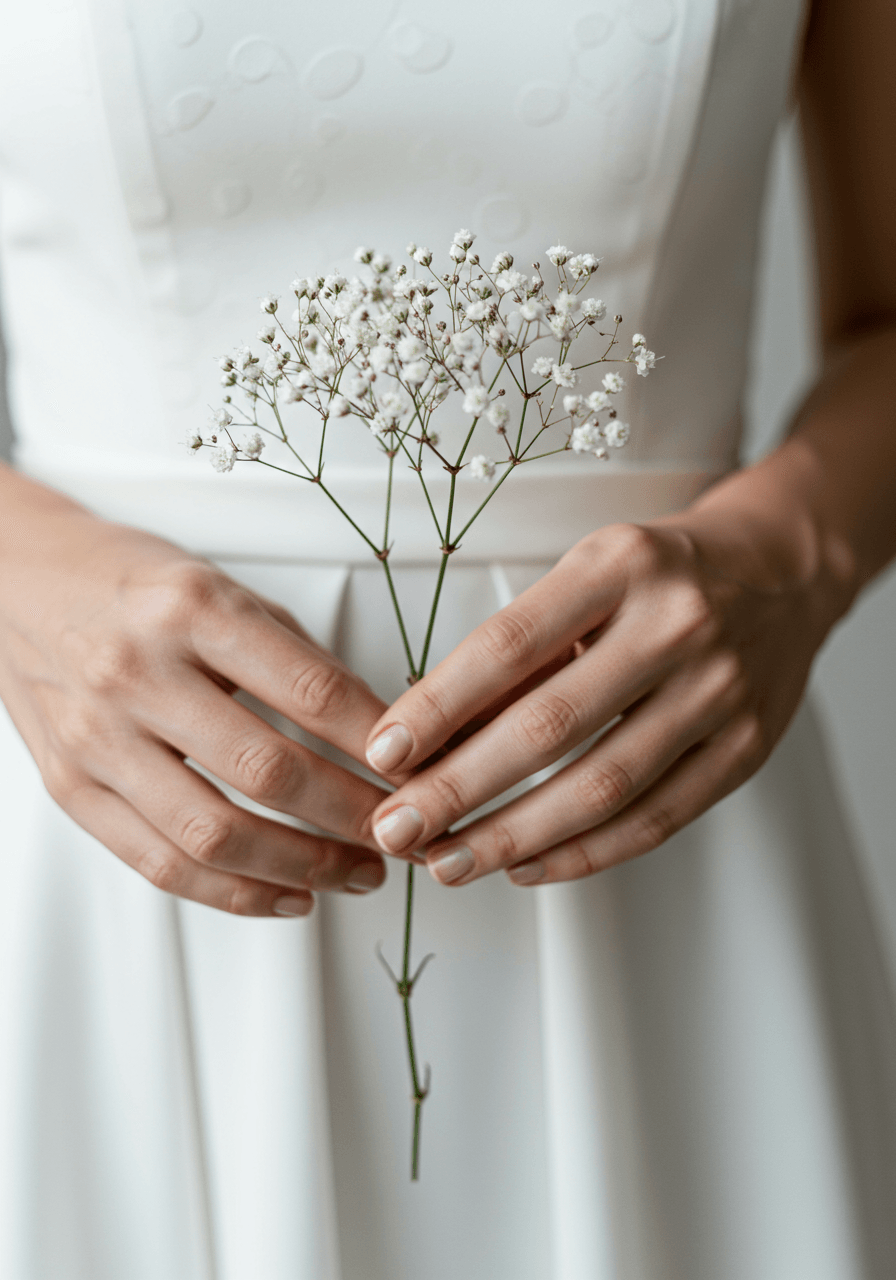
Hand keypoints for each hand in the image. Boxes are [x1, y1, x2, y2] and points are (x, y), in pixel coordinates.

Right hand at [0, 473, 388, 915]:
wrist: (13, 582)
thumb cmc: (128, 581)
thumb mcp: (220, 586)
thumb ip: (293, 658)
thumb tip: (379, 731)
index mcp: (191, 609)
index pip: (313, 692)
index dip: (381, 745)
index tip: (423, 771)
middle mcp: (138, 673)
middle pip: (270, 772)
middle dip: (354, 817)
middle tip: (402, 834)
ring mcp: (97, 738)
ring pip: (214, 835)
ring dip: (303, 868)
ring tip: (358, 874)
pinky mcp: (71, 787)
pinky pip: (160, 863)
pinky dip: (234, 893)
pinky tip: (288, 895)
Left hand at [363, 512, 850, 886]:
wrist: (782, 573)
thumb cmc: (657, 576)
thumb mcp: (586, 577)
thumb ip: (520, 651)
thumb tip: (431, 736)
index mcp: (620, 565)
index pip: (510, 645)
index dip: (439, 706)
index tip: (383, 753)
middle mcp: (677, 624)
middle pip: (550, 726)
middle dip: (460, 788)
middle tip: (397, 829)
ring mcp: (720, 691)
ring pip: (603, 786)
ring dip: (514, 835)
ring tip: (448, 862)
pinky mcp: (747, 749)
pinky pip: (656, 819)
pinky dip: (584, 853)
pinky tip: (526, 866)